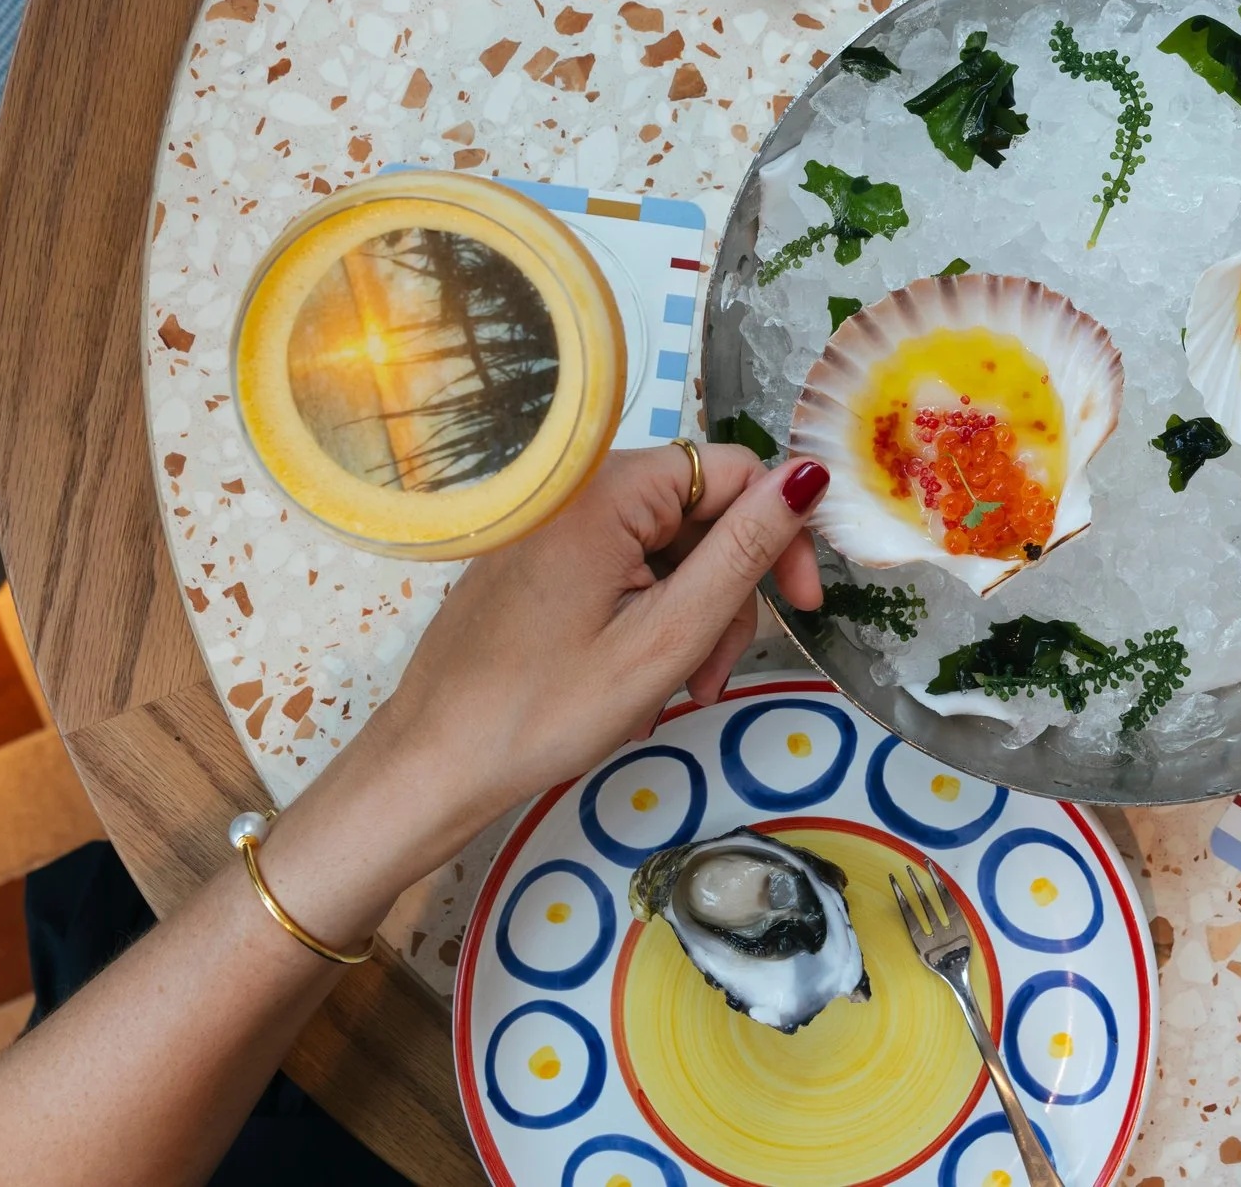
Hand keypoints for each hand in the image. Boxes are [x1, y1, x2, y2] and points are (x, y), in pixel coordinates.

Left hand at [346, 443, 829, 858]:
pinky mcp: (536, 559)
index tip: (802, 607)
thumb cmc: (544, 710)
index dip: (781, 533)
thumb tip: (811, 476)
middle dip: (727, 593)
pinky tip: (638, 681)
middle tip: (716, 674)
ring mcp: (552, 524)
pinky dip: (646, 619)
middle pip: (701, 514)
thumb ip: (744, 552)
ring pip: (665, 549)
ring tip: (679, 691)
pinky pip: (622, 568)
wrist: (429, 768)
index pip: (735, 472)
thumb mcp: (667, 636)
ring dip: (690, 618)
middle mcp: (577, 488)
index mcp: (608, 490)